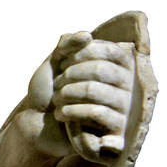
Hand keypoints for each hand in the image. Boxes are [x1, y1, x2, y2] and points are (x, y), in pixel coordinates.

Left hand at [20, 31, 135, 163]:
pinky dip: (72, 111)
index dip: (81, 54)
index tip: (63, 64)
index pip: (110, 51)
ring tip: (56, 100)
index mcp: (118, 67)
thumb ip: (68, 44)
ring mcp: (123, 109)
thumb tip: (87, 35)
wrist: (39, 123)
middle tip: (57, 85)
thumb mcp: (56, 61)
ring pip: (94, 90)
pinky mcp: (116, 130)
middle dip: (70, 75)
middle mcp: (127, 86)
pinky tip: (60, 114)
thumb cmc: (51, 89)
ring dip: (66, 93)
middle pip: (100, 70)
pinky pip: (98, 113)